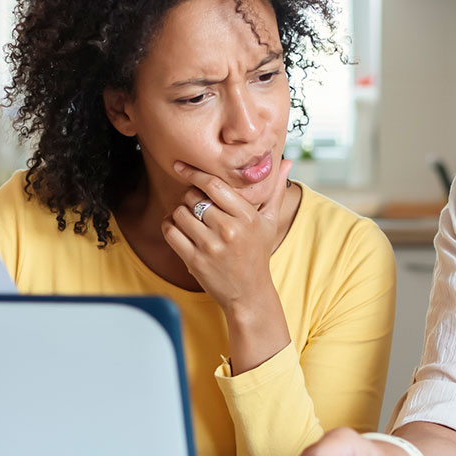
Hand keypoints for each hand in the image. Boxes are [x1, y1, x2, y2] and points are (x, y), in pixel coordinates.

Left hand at [161, 159, 290, 311]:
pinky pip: (170, 231)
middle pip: (193, 197)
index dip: (194, 173)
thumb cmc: (258, 254)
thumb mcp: (270, 222)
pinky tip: (177, 227)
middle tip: (196, 204)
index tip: (181, 166)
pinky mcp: (194, 261)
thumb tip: (286, 161)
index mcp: (247, 217)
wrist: (249, 294)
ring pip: (179, 212)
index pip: (214, 185)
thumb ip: (274, 192)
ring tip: (189, 218)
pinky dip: (169, 225)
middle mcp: (229, 230)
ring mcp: (210, 246)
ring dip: (179, 212)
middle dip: (190, 197)